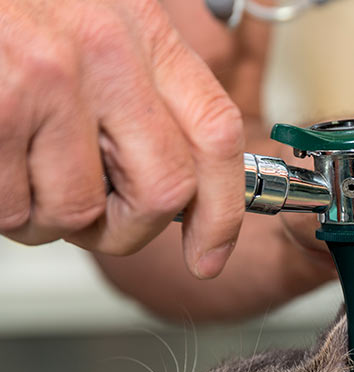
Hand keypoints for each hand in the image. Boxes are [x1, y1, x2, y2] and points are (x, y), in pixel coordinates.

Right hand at [0, 0, 244, 277]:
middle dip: (126, 229)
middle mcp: (106, 53)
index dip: (222, 212)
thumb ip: (142, 86)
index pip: (217, 134)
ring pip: (78, 209)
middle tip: (94, 222)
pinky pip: (14, 205)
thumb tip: (178, 181)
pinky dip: (3, 205)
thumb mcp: (99, 18)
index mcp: (143, 31)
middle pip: (163, 191)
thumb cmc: (16, 4)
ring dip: (48, 218)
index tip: (209, 255)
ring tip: (23, 175)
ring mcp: (47, 80)